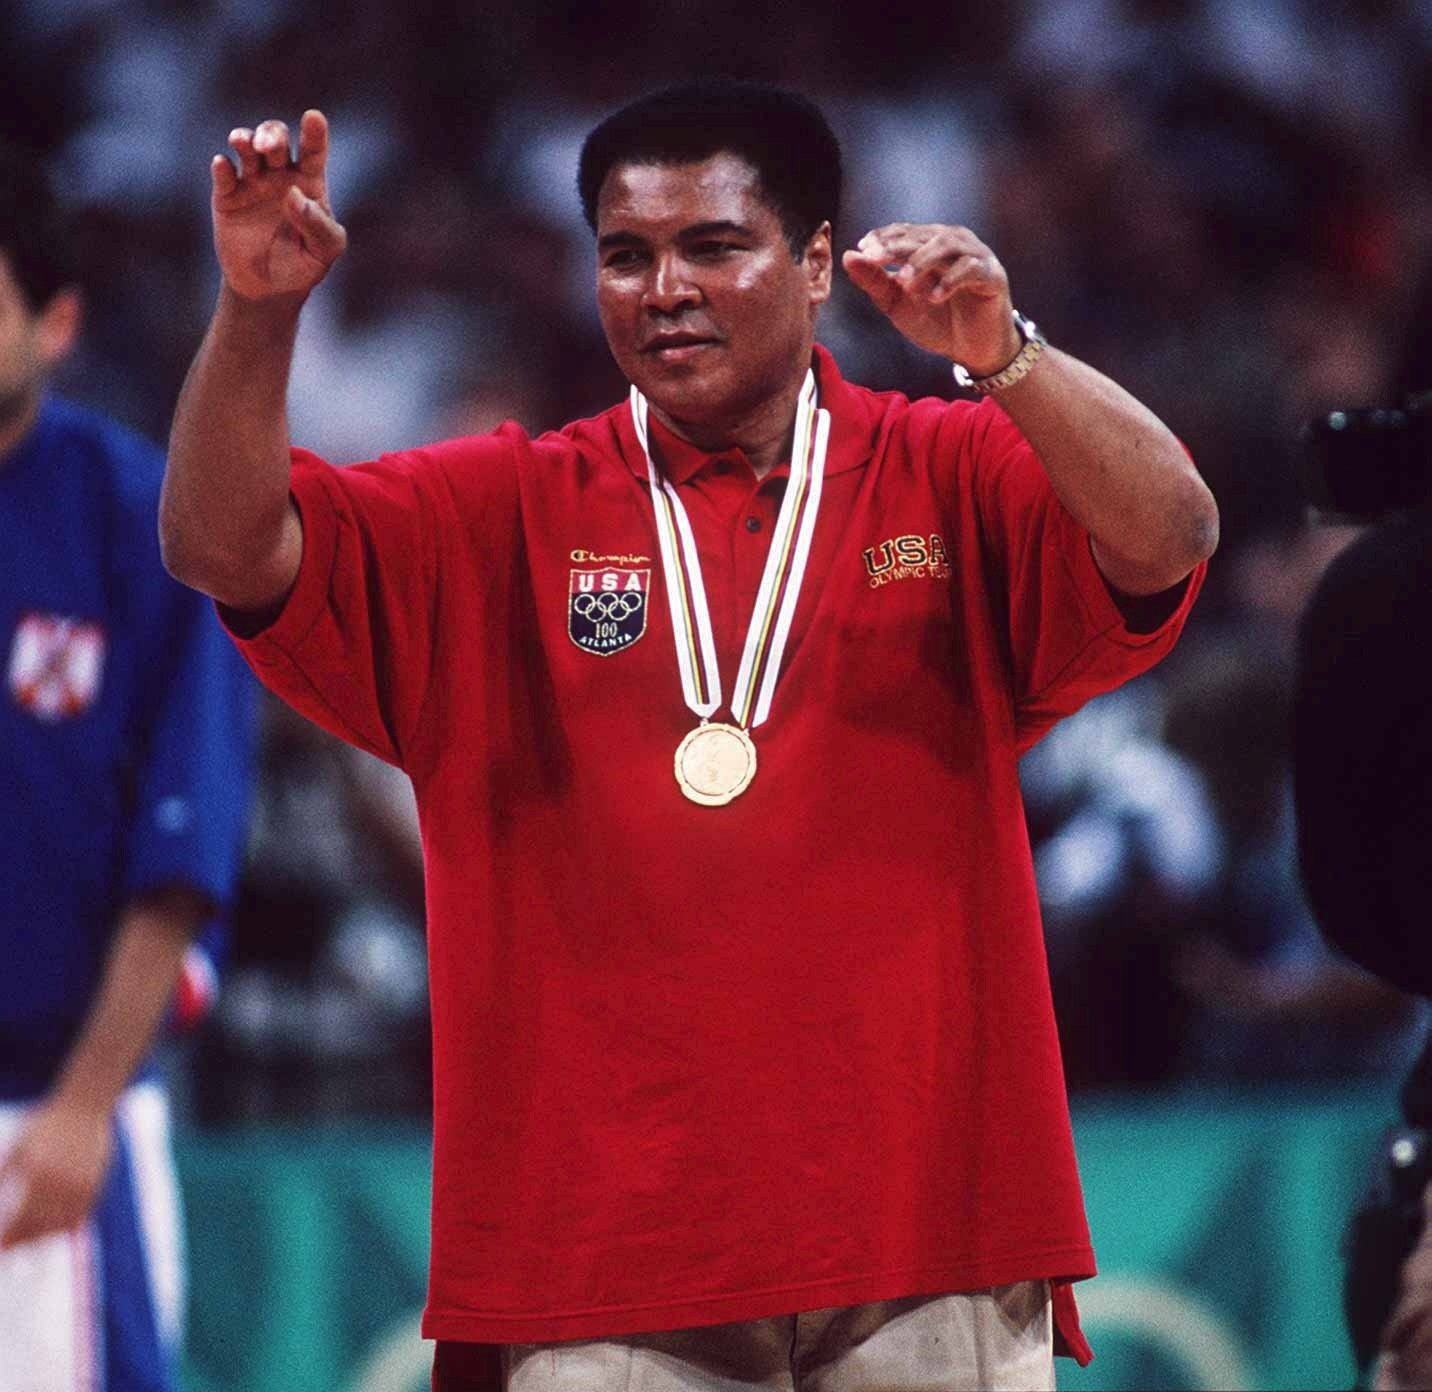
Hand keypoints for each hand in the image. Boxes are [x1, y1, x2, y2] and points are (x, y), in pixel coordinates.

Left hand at [0, 1097, 111, 1249]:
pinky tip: (52, 1223)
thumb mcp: (17, 1149)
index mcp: (35, 1171)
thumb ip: (2, 1179)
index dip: (8, 1240)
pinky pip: (77, 1215)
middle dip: (22, 1241)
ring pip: (58, 1225)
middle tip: (10, 1247)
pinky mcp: (94, 1184)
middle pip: (38, 1228)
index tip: (1, 1249)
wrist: (85, 1106)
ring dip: (42, 1236)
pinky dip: (64, 1224)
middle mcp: (59, 1180)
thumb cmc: (45, 1126)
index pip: (19, 1220)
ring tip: (30, 1236)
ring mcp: (79, 1183)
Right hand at [212, 109, 346, 301]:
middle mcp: (280, 175)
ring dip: (245, 139)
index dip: (314, 133)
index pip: (313, 151)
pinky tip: (223, 166)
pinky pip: (223, 175)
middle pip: (276, 138)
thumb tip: (294, 195)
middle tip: (270, 148)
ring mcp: (251, 182)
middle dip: (272, 135)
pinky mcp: (227, 196)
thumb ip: (317, 224)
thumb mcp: (323, 250)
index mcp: (309, 183)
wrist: (269, 288)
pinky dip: (222, 167)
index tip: (314, 118)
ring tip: (242, 143)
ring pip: (247, 147)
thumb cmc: (303, 265)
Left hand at [842, 223, 1019, 375]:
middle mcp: (952, 243)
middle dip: (897, 246)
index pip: (904, 232)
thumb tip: (848, 257)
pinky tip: (934, 297)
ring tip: (904, 279)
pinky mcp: (992, 275)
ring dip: (923, 259)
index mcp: (929, 245)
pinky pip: (970, 269)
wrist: (971, 350)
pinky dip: (950, 281)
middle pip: (923, 236)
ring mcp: (974, 256)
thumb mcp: (898, 304)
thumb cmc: (936, 322)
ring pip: (947, 245)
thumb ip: (875, 282)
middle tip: (875, 257)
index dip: (884, 237)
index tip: (863, 248)